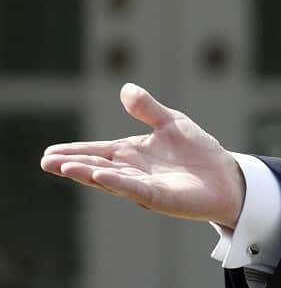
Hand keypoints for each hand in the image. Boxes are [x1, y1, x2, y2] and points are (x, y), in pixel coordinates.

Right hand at [39, 83, 245, 226]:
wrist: (226, 176)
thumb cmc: (197, 151)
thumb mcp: (171, 123)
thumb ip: (148, 109)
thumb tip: (125, 89)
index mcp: (131, 153)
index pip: (97, 152)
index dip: (74, 152)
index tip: (48, 153)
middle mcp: (132, 172)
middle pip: (97, 167)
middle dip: (72, 165)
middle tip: (46, 162)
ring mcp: (144, 186)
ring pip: (111, 180)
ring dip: (89, 173)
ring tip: (65, 167)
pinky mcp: (161, 198)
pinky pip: (136, 189)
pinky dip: (119, 183)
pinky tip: (101, 176)